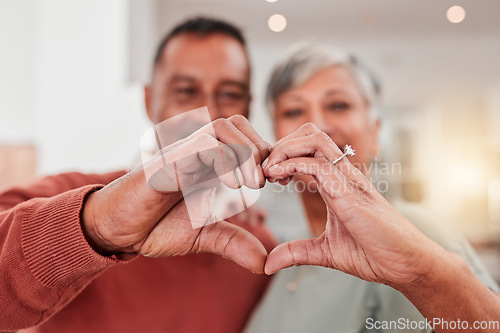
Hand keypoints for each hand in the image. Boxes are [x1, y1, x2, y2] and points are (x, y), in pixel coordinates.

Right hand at [82, 115, 270, 272]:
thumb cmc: (155, 226)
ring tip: (252, 184)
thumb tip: (265, 263)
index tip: (278, 183)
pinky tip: (231, 184)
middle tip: (266, 181)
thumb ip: (234, 243)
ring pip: (223, 126)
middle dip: (260, 148)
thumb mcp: (204, 236)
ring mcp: (182, 153)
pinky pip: (202, 144)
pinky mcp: (168, 160)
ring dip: (246, 152)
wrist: (116, 230)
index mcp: (209, 164)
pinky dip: (224, 159)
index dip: (266, 155)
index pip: (244, 139)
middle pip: (237, 123)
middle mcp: (197, 153)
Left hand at [262, 123, 446, 285]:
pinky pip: (319, 165)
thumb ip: (297, 252)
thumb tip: (269, 263)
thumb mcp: (326, 252)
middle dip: (282, 143)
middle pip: (311, 134)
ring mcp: (349, 181)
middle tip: (264, 168)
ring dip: (285, 149)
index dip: (284, 154)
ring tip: (269, 170)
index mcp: (338, 183)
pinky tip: (278, 177)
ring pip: (315, 140)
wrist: (408, 265)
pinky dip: (293, 164)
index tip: (269, 174)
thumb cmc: (375, 254)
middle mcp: (344, 175)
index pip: (310, 148)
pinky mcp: (350, 194)